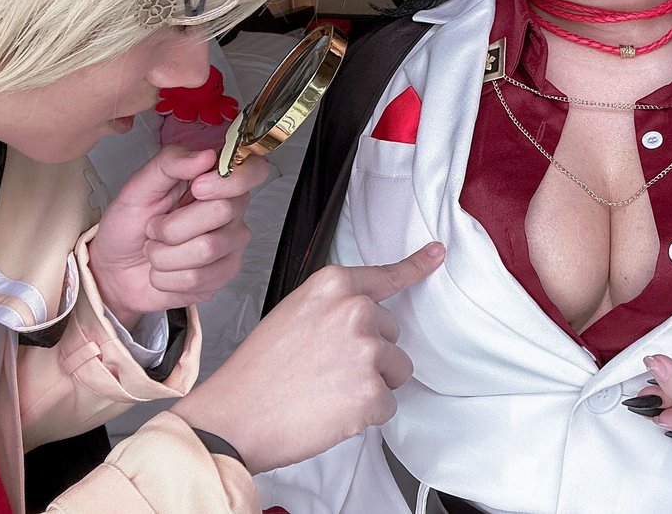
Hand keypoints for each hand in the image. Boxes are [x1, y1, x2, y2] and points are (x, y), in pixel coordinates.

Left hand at [88, 146, 264, 329]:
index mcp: (215, 182)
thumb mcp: (138, 187)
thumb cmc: (129, 226)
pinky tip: (164, 270)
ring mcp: (231, 244)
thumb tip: (205, 155)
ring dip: (164, 255)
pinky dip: (166, 277)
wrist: (116, 270)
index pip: (254, 171)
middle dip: (173, 225)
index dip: (231, 180)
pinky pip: (197, 278)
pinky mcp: (223, 274)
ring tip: (157, 250)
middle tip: (156, 227)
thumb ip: (170, 163)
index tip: (198, 188)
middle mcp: (231, 211)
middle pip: (222, 211)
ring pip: (206, 249)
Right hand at [171, 243, 444, 473]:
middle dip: (369, 354)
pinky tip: (331, 412)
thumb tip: (364, 317)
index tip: (438, 254)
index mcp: (333, 285)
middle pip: (392, 333)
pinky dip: (365, 415)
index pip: (386, 275)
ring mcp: (367, 350)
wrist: (233, 416)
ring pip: (396, 370)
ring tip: (327, 390)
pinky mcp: (372, 392)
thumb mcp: (293, 314)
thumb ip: (333, 307)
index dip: (416, 267)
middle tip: (324, 370)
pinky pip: (387, 405)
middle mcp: (355, 310)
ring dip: (371, 385)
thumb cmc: (257, 372)